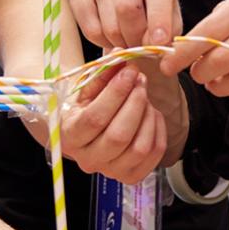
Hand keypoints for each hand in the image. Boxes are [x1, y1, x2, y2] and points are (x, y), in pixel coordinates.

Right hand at [61, 64, 167, 183]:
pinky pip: (154, 153)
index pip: (94, 119)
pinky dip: (158, 129)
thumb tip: (120, 53)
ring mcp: (111, 172)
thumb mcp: (89, 88)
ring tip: (144, 97)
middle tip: (140, 81)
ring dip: (148, 115)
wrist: (93, 131)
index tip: (129, 71)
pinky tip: (151, 114)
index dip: (116, 93)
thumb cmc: (89, 107)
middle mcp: (87, 159)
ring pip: (139, 146)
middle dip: (135, 103)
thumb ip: (103, 71)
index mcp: (70, 136)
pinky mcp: (131, 176)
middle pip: (118, 135)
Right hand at [70, 0, 181, 48]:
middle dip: (137, 37)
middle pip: (127, 6)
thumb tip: (151, 45)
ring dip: (121, 43)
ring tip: (129, 41)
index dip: (159, 15)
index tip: (159, 41)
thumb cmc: (156, 13)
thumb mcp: (172, 20)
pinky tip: (112, 38)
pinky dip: (103, 43)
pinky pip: (90, 29)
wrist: (132, 10)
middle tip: (142, 47)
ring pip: (109, 24)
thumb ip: (168, 32)